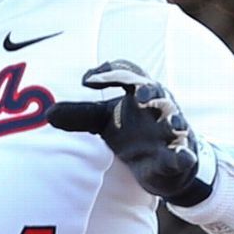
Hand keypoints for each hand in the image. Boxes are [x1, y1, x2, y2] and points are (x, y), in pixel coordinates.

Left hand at [47, 60, 203, 201]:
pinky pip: (184, 154)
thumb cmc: (133, 132)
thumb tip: (49, 113)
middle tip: (140, 95)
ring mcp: (172, 130)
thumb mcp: (104, 121)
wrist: (163, 162)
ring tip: (172, 124)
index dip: (110, 72)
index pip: (128, 72)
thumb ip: (79, 115)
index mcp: (139, 92)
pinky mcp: (179, 155)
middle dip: (151, 92)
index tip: (86, 80)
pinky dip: (184, 155)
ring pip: (177, 121)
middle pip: (158, 92)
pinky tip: (184, 156)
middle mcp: (159, 106)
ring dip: (174, 121)